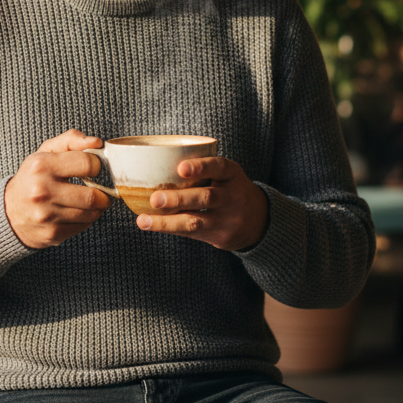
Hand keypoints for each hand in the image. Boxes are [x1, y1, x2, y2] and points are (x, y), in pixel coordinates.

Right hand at [4, 130, 110, 249]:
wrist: (9, 212)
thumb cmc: (33, 177)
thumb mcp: (46, 152)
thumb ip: (71, 140)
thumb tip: (97, 142)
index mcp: (41, 166)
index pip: (87, 164)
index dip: (97, 166)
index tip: (94, 169)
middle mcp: (42, 191)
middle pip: (92, 195)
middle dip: (104, 193)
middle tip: (102, 189)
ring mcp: (46, 215)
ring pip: (91, 213)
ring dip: (98, 207)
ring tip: (92, 200)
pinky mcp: (52, 234)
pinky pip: (84, 226)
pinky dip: (88, 219)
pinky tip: (79, 212)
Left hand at [135, 157, 268, 250]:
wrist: (259, 219)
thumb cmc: (229, 189)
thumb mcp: (225, 175)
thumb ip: (201, 170)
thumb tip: (154, 166)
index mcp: (232, 174)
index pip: (219, 167)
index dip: (200, 167)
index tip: (181, 168)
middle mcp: (233, 196)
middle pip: (206, 197)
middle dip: (178, 198)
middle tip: (155, 198)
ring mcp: (228, 219)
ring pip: (196, 221)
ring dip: (167, 221)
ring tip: (144, 221)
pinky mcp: (221, 237)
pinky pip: (192, 234)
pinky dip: (170, 229)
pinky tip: (152, 225)